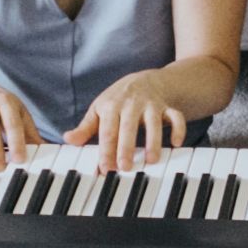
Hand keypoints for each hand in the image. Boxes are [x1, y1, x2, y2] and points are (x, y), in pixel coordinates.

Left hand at [62, 71, 187, 170]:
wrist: (146, 79)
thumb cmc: (118, 100)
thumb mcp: (99, 110)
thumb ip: (86, 128)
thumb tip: (68, 139)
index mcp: (111, 106)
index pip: (107, 131)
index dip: (106, 150)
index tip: (104, 168)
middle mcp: (131, 104)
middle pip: (128, 127)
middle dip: (126, 148)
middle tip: (125, 168)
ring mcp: (150, 105)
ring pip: (153, 122)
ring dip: (153, 141)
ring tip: (152, 160)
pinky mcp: (167, 107)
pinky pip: (175, 116)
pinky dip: (178, 129)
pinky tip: (176, 143)